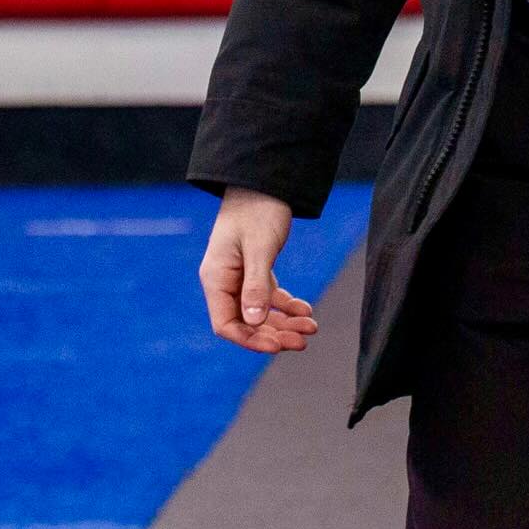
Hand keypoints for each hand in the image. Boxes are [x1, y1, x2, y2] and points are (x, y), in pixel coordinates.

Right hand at [198, 185, 319, 353]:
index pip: (226, 323)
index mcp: (216, 278)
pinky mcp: (256, 270)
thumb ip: (256, 285)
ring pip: (260, 312)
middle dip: (273, 334)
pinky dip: (287, 306)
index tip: (276, 346)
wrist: (266, 182)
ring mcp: (240, 277)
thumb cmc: (258, 211)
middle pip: (246, 322)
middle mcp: (225, 281)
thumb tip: (253, 322)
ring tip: (311, 328)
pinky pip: (270, 297)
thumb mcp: (259, 248)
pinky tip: (306, 311)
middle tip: (302, 341)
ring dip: (284, 323)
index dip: (250, 339)